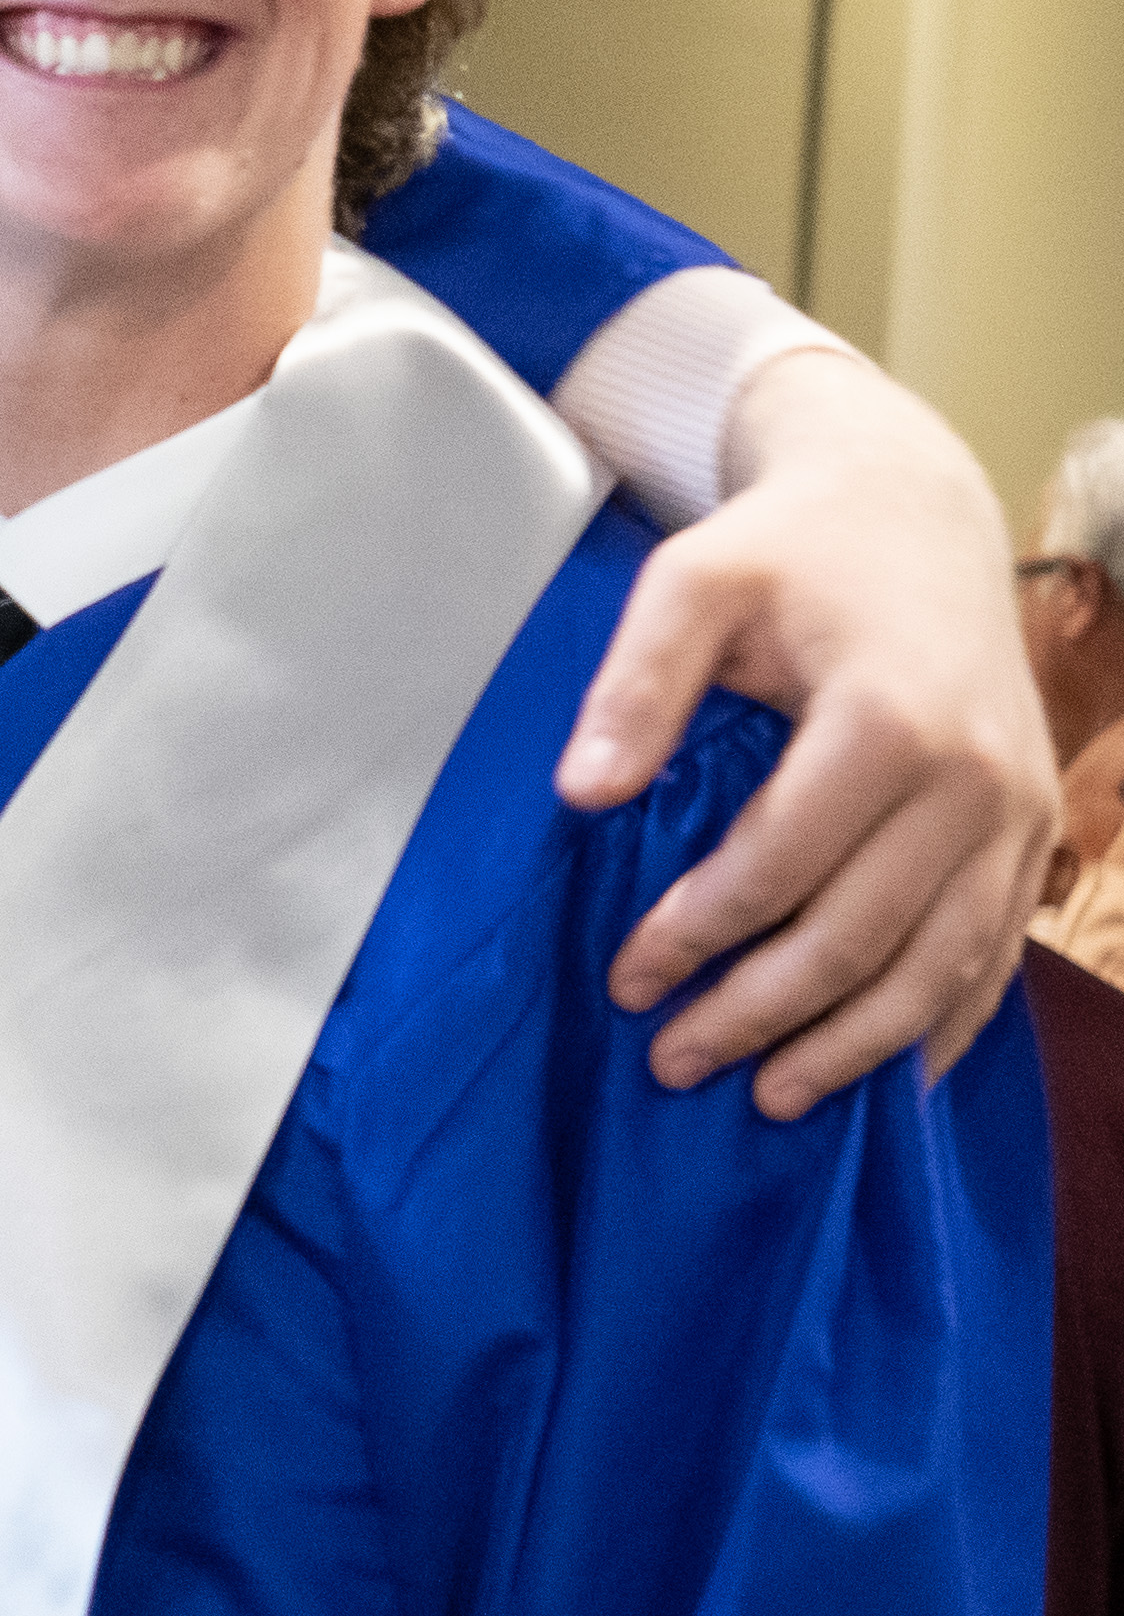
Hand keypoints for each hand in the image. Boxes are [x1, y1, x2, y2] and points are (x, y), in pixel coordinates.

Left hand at [571, 348, 1051, 1117]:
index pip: (780, 866)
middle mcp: (975, 780)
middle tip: (674, 1062)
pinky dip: (943, 1024)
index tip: (626, 980)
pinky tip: (887, 1076)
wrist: (915, 516)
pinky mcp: (1035, 832)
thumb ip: (636, 683)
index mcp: (889, 720)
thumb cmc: (787, 550)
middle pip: (863, 936)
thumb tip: (581, 795)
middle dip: (764, 1014)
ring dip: (855, 1046)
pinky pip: (996, 955)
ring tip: (771, 1099)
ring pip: (941, 967)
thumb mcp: (690, 580)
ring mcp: (1018, 814)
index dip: (697, 935)